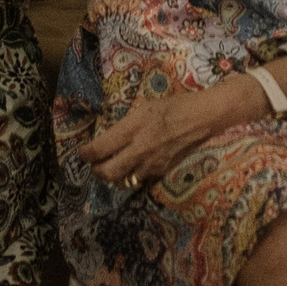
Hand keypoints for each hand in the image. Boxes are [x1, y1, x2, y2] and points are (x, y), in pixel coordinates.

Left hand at [76, 83, 239, 191]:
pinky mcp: (161, 171)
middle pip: (106, 172)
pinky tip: (135, 165)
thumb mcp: (144, 107)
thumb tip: (110, 137)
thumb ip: (126, 124)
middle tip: (95, 165)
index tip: (83, 153)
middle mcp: (139, 148)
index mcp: (133, 127)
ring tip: (113, 166)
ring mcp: (151, 163)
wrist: (203, 117)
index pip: (99, 149)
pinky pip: (139, 178)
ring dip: (114, 175)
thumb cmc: (173, 105)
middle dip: (96, 171)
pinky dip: (133, 174)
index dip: (86, 154)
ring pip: (122, 180)